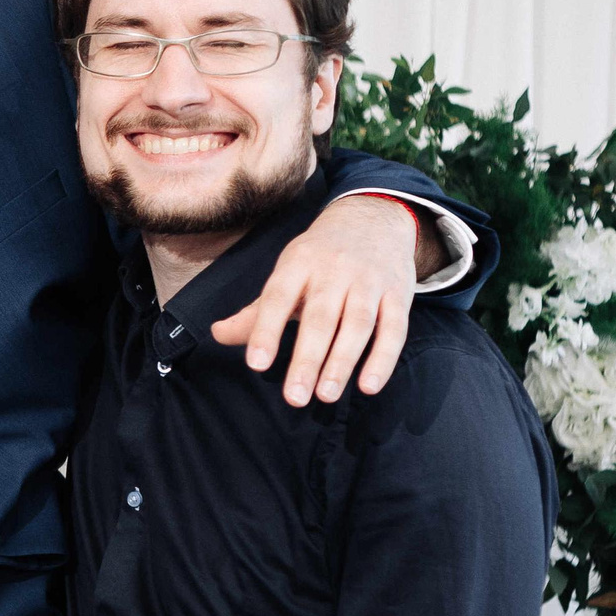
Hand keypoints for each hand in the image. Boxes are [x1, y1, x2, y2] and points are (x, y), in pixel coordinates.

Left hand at [210, 195, 419, 403]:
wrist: (373, 217)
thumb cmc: (319, 257)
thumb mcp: (287, 273)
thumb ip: (256, 311)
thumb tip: (216, 335)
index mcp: (298, 263)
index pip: (278, 297)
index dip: (266, 330)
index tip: (256, 364)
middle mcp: (334, 270)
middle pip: (320, 317)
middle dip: (307, 359)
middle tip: (294, 398)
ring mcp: (369, 281)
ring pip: (358, 324)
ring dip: (342, 362)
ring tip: (326, 395)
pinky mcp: (398, 294)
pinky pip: (394, 329)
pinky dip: (383, 358)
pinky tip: (368, 385)